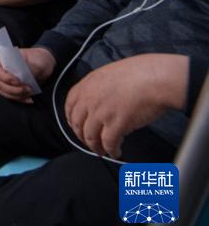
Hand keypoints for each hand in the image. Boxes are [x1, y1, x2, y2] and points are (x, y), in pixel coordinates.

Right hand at [0, 47, 55, 102]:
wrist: (43, 66)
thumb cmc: (36, 59)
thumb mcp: (35, 60)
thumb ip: (29, 67)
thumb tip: (23, 75)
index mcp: (2, 59)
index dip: (5, 77)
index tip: (19, 80)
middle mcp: (0, 71)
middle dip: (13, 89)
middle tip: (27, 88)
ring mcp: (3, 81)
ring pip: (4, 92)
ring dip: (17, 95)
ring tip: (29, 92)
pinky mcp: (9, 89)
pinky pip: (11, 97)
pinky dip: (21, 99)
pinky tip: (30, 98)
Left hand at [65, 54, 185, 158]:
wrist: (156, 78)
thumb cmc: (141, 72)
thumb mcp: (110, 73)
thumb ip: (100, 87)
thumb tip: (101, 100)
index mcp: (87, 84)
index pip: (69, 105)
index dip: (71, 118)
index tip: (75, 126)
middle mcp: (90, 99)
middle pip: (77, 123)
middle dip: (81, 136)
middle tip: (89, 142)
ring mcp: (101, 113)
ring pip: (90, 136)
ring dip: (95, 147)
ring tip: (102, 151)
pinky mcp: (116, 125)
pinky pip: (108, 143)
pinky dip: (111, 150)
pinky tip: (116, 152)